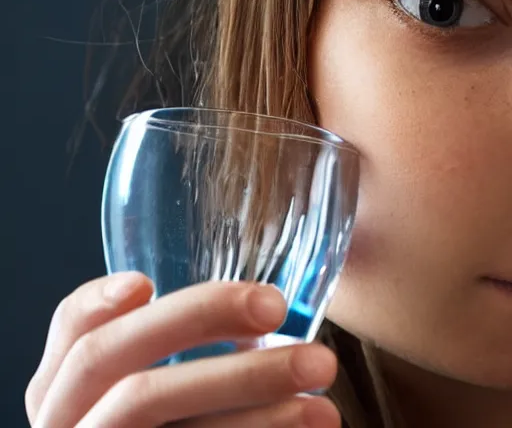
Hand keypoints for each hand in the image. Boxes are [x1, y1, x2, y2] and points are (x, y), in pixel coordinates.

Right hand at [26, 274, 340, 426]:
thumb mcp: (163, 378)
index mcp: (66, 385)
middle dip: (196, 316)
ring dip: (244, 379)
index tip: (145, 280)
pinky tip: (311, 420)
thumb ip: (175, 345)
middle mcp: (66, 420)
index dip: (96, 300)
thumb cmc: (181, 419)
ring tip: (319, 366)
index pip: (69, 329)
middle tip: (275, 304)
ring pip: (145, 400)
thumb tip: (258, 302)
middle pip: (106, 355)